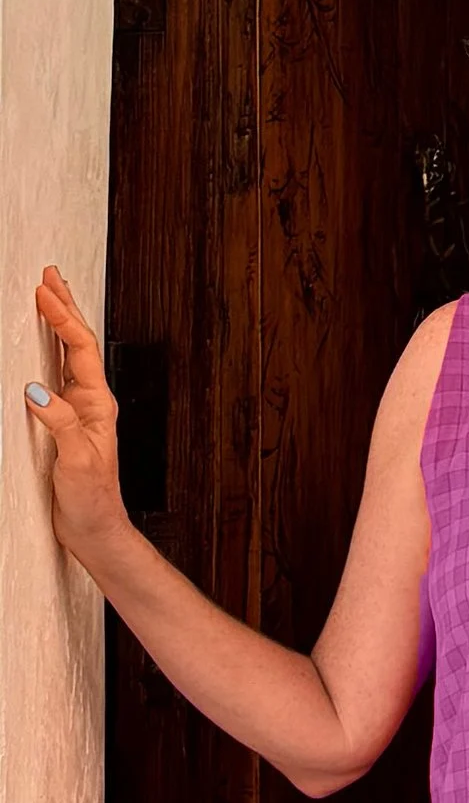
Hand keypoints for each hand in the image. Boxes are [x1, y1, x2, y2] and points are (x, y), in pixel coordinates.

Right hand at [24, 266, 132, 558]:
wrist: (94, 527)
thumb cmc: (90, 498)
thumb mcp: (77, 460)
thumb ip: (60, 424)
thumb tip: (36, 390)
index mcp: (97, 404)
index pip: (79, 348)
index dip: (62, 318)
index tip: (44, 291)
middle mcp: (90, 401)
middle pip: (76, 343)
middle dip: (63, 307)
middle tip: (48, 275)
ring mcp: (78, 410)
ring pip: (65, 356)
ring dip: (56, 325)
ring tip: (47, 296)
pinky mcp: (64, 423)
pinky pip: (54, 376)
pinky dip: (46, 353)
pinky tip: (39, 346)